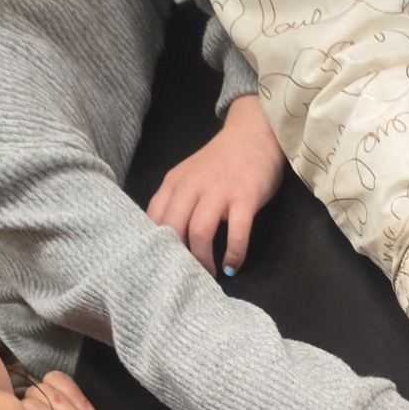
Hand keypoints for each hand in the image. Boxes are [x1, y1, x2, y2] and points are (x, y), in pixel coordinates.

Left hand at [147, 94, 285, 276]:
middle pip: (173, 228)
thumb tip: (168, 238)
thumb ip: (177, 200)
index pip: (154, 218)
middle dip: (179, 257)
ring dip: (203, 260)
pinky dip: (233, 254)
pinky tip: (232, 266)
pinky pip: (236, 233)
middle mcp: (191, 186)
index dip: (157, 245)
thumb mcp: (190, 177)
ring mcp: (218, 191)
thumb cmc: (223, 162)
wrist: (254, 134)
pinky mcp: (244, 197)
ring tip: (210, 274)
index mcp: (174, 183)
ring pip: (199, 232)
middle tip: (189, 274)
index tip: (166, 262)